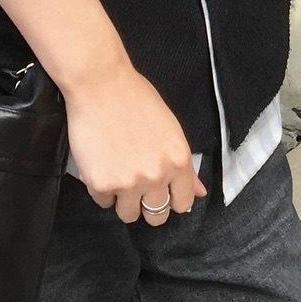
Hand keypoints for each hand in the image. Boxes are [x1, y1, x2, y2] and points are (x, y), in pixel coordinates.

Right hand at [66, 61, 205, 226]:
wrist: (101, 85)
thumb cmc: (136, 100)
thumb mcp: (171, 130)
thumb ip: (184, 165)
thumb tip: (199, 192)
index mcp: (178, 161)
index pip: (182, 203)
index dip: (171, 198)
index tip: (162, 191)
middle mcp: (156, 176)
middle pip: (157, 216)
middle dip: (147, 205)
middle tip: (137, 186)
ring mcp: (128, 183)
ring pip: (129, 215)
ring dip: (123, 200)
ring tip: (118, 173)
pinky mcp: (101, 184)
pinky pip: (103, 202)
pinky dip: (101, 189)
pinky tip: (102, 165)